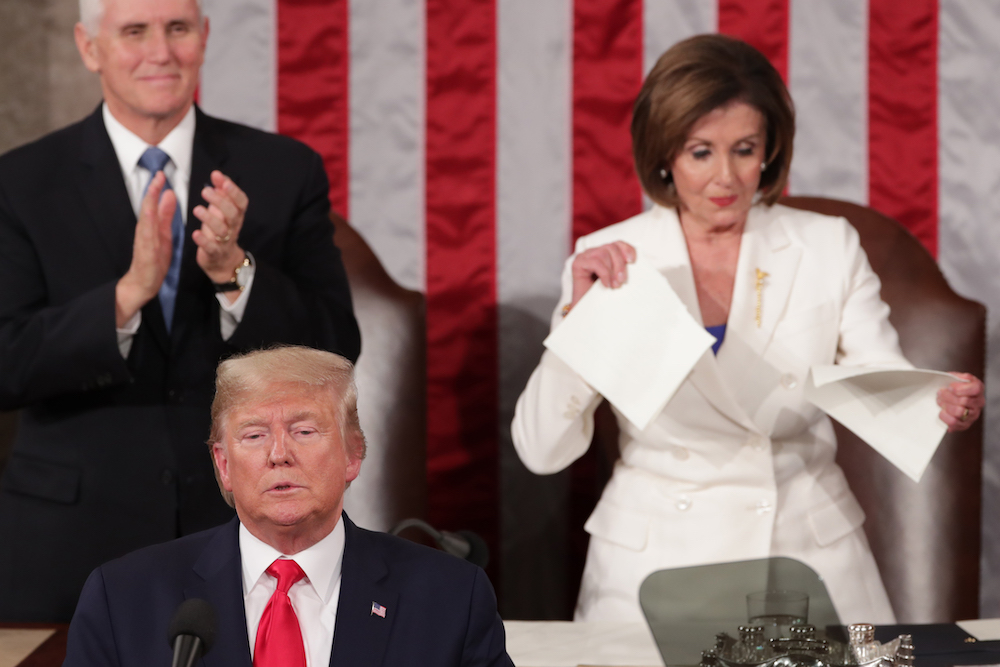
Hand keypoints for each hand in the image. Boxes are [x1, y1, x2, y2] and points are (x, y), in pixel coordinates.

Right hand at [115, 172, 175, 326]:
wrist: (142, 284)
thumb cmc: (153, 258)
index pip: (152, 204)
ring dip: (149, 205)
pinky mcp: (146, 255)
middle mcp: (144, 231)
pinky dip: (149, 228)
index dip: (156, 189)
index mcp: (150, 226)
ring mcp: (144, 243)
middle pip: (146, 208)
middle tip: (158, 175)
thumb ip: (165, 215)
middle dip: (152, 191)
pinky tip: (151, 219)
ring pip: (145, 221)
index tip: (162, 174)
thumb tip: (169, 194)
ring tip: (154, 190)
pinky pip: (147, 240)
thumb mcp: (164, 233)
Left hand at [192, 170, 248, 291]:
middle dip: (221, 201)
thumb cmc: (220, 229)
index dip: (234, 191)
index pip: (241, 202)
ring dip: (210, 219)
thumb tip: (217, 174)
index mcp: (236, 215)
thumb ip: (221, 192)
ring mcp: (224, 241)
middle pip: (233, 214)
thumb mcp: (222, 210)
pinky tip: (195, 233)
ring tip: (197, 209)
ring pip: (222, 230)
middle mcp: (233, 227)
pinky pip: (211, 248)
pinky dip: (203, 241)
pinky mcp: (214, 253)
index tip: (223, 181)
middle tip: (205, 191)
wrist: (222, 260)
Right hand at [569, 241, 636, 308]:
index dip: (627, 249)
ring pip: (603, 253)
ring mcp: (584, 257)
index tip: (633, 261)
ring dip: (612, 270)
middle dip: (620, 264)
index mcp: (604, 253)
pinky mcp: (577, 263)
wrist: (585, 311)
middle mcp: (593, 252)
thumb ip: (622, 269)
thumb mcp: (616, 279)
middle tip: (622, 281)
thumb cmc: (602, 296)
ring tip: (615, 285)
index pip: (617, 244)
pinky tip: (606, 284)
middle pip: (611, 247)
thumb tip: (634, 264)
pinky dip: (604, 273)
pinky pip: (595, 262)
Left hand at [937, 372, 984, 431]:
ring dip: (946, 405)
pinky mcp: (965, 424)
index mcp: (978, 389)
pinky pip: (953, 422)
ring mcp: (973, 415)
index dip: (960, 388)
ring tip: (939, 401)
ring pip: (959, 412)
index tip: (949, 387)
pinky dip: (944, 416)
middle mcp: (978, 403)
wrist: (951, 399)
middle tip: (940, 393)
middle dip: (948, 396)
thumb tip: (952, 380)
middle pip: (964, 401)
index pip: (975, 389)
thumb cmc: (953, 387)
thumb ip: (955, 376)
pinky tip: (941, 411)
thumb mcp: (955, 378)